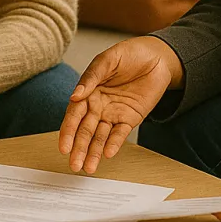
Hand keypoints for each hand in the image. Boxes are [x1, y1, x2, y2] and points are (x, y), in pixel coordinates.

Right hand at [60, 36, 182, 173]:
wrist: (156, 57)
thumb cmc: (129, 54)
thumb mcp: (108, 60)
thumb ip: (91, 77)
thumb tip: (74, 96)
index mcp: (88, 92)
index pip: (74, 115)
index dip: (67, 131)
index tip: (63, 147)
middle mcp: (97, 106)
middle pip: (85, 130)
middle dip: (78, 148)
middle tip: (74, 165)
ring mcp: (113, 114)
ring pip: (100, 137)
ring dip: (93, 152)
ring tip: (88, 168)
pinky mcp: (129, 119)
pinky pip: (119, 134)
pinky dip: (114, 144)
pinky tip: (108, 154)